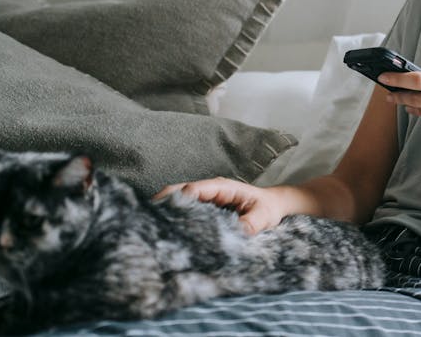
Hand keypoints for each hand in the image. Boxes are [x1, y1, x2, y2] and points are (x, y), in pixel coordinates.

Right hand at [153, 178, 286, 233]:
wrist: (274, 206)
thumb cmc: (268, 208)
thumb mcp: (263, 216)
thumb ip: (251, 224)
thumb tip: (235, 233)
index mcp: (222, 187)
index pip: (194, 189)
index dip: (178, 199)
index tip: (165, 212)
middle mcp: (209, 191)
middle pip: (179, 193)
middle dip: (163, 204)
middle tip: (146, 221)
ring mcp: (204, 200)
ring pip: (178, 202)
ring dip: (166, 212)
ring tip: (149, 228)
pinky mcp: (203, 211)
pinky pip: (185, 213)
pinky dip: (174, 219)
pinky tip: (164, 233)